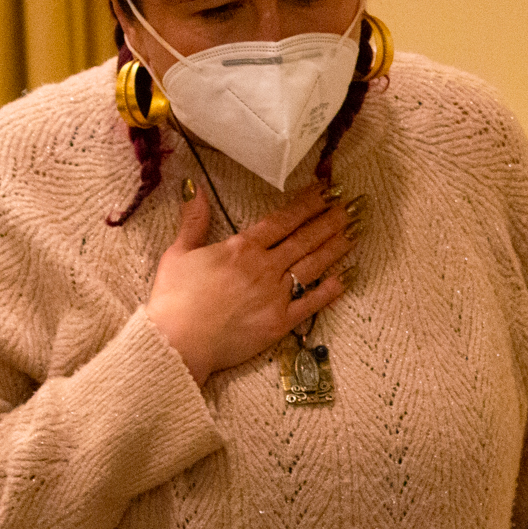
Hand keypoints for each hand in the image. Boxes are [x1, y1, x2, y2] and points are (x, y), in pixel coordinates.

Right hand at [146, 179, 355, 383]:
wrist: (176, 342)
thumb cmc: (172, 299)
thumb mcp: (178, 252)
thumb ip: (193, 219)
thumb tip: (193, 186)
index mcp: (241, 248)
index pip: (282, 220)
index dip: (307, 204)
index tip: (325, 190)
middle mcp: (264, 267)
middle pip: (304, 239)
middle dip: (329, 220)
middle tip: (350, 205)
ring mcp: (275, 295)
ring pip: (313, 265)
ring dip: (335, 247)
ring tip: (355, 231)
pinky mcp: (280, 323)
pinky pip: (312, 303)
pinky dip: (332, 290)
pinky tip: (347, 277)